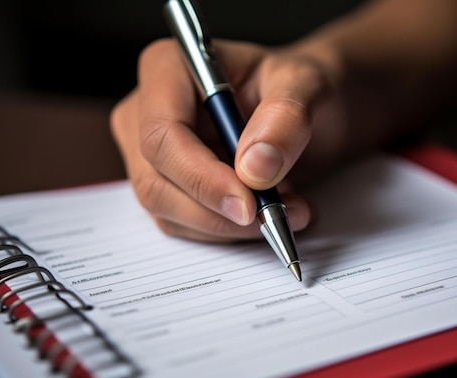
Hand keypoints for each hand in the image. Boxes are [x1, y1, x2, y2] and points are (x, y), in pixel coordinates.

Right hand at [110, 38, 346, 241]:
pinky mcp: (169, 185)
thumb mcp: (307, 84)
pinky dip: (231, 230)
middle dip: (217, 211)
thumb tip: (255, 167)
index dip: (201, 177)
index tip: (249, 203)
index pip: (161, 135)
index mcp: (168, 68)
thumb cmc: (298, 86)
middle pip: (155, 181)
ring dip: (230, 226)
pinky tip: (270, 212)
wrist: (309, 109)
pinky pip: (186, 224)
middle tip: (274, 216)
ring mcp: (153, 153)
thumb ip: (285, 117)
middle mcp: (147, 111)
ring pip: (168, 210)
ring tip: (288, 210)